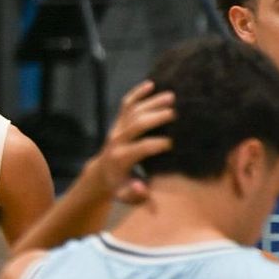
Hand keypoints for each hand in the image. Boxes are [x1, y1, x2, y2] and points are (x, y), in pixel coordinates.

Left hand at [92, 79, 175, 203]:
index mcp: (120, 159)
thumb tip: (140, 187)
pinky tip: (151, 83)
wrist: (102, 172)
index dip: (157, 145)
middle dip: (155, 118)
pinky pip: (126, 104)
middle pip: (136, 125)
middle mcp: (117, 141)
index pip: (140, 149)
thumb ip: (135, 195)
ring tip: (171, 96)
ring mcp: (116, 128)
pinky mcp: (118, 121)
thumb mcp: (125, 195)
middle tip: (176, 112)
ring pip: (133, 111)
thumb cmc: (119, 185)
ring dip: (151, 102)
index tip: (174, 143)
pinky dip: (137, 93)